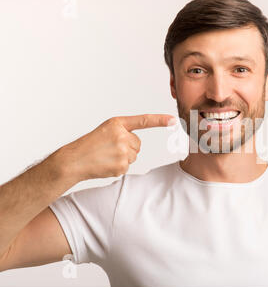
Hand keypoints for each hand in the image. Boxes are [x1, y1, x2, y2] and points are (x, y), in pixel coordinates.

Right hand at [60, 114, 175, 180]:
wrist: (75, 160)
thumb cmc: (90, 144)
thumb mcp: (106, 130)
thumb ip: (123, 132)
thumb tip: (136, 145)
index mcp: (118, 124)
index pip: (143, 120)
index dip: (160, 120)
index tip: (174, 120)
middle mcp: (122, 136)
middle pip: (138, 144)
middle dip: (127, 147)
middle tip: (109, 148)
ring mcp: (122, 152)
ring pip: (134, 155)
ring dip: (123, 157)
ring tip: (106, 156)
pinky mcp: (122, 166)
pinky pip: (128, 165)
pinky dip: (119, 166)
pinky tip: (107, 164)